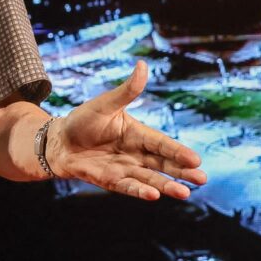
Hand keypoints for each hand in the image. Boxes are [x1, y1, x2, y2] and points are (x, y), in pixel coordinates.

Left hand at [47, 60, 206, 200]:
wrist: (58, 140)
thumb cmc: (83, 120)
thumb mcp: (105, 104)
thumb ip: (126, 91)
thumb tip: (142, 65)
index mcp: (138, 134)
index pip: (162, 144)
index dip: (178, 152)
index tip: (196, 160)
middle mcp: (136, 154)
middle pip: (163, 165)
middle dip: (182, 172)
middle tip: (202, 179)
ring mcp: (124, 169)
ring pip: (150, 179)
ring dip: (166, 186)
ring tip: (184, 193)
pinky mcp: (110, 180)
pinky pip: (127, 187)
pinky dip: (140, 191)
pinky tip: (154, 195)